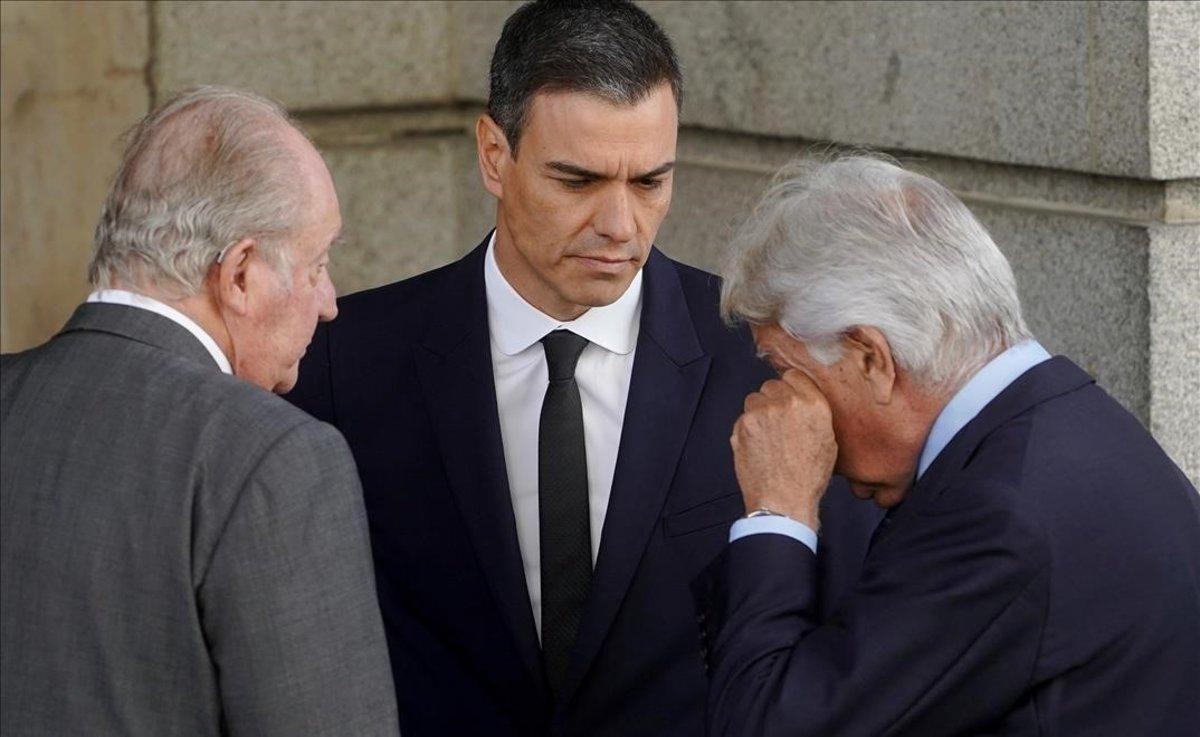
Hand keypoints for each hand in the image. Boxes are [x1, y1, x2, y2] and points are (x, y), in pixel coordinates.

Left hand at [731, 369, 836, 529]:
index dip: (791, 388)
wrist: (783, 500)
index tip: (789, 399)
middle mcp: (787, 403)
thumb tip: (802, 400)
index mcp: (813, 404)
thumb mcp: (828, 441)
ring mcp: (762, 412)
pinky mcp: (742, 424)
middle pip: (772, 385)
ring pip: (754, 399)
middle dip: (773, 400)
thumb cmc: (807, 477)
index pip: (795, 376)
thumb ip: (815, 413)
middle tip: (778, 422)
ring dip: (758, 412)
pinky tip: (758, 446)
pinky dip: (747, 428)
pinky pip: (742, 417)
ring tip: (768, 437)